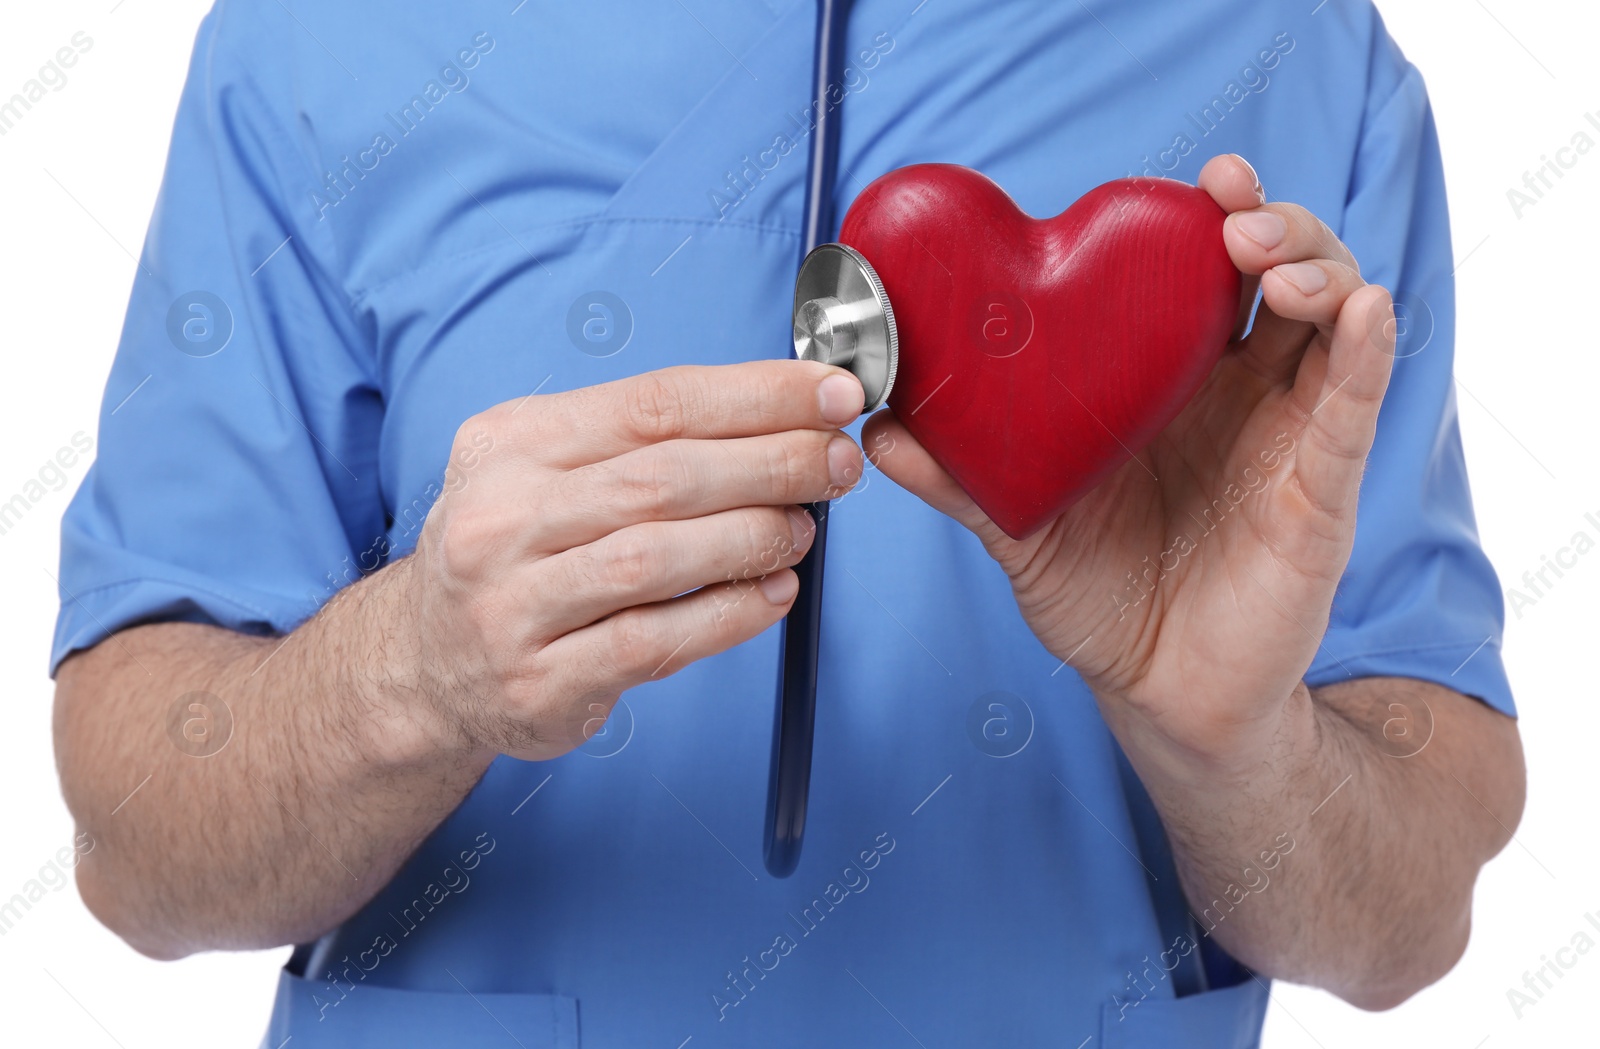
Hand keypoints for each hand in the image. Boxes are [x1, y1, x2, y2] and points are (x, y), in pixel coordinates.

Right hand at [401, 361, 864, 759]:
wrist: (425, 661)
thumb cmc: (516, 551)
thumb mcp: (547, 469)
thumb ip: (645, 442)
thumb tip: (784, 414)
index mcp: (510, 443)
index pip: (653, 403)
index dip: (756, 396)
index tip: (831, 394)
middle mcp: (500, 518)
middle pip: (663, 477)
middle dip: (771, 464)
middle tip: (837, 463)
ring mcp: (511, 605)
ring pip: (657, 559)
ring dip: (752, 539)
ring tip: (803, 529)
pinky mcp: (538, 682)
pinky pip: (652, 642)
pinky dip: (726, 616)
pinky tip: (772, 596)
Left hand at [864, 154, 1396, 776]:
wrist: (1155, 694)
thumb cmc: (1098, 596)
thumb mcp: (1019, 529)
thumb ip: (957, 479)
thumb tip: (873, 430)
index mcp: (1167, 385)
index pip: (1201, 280)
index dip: (1206, 223)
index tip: (1194, 183)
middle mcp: (1235, 395)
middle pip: (1278, 277)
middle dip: (1268, 227)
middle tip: (1228, 218)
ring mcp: (1286, 437)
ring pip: (1330, 324)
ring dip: (1317, 269)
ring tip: (1273, 263)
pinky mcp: (1320, 492)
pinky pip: (1353, 411)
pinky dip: (1368, 354)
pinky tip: (1362, 311)